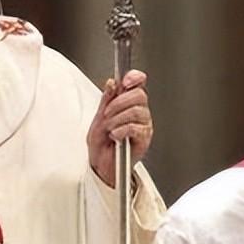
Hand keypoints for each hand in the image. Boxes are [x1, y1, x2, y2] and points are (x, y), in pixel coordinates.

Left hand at [87, 70, 152, 187]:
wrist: (101, 165)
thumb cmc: (101, 144)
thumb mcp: (99, 118)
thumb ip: (106, 100)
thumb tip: (112, 83)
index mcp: (129, 103)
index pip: (139, 83)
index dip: (134, 77)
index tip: (125, 81)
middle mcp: (139, 112)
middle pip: (139, 95)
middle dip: (119, 102)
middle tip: (107, 113)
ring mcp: (144, 125)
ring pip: (137, 110)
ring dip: (117, 118)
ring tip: (109, 128)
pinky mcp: (144, 138)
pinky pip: (135, 127)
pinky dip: (121, 130)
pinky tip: (115, 136)